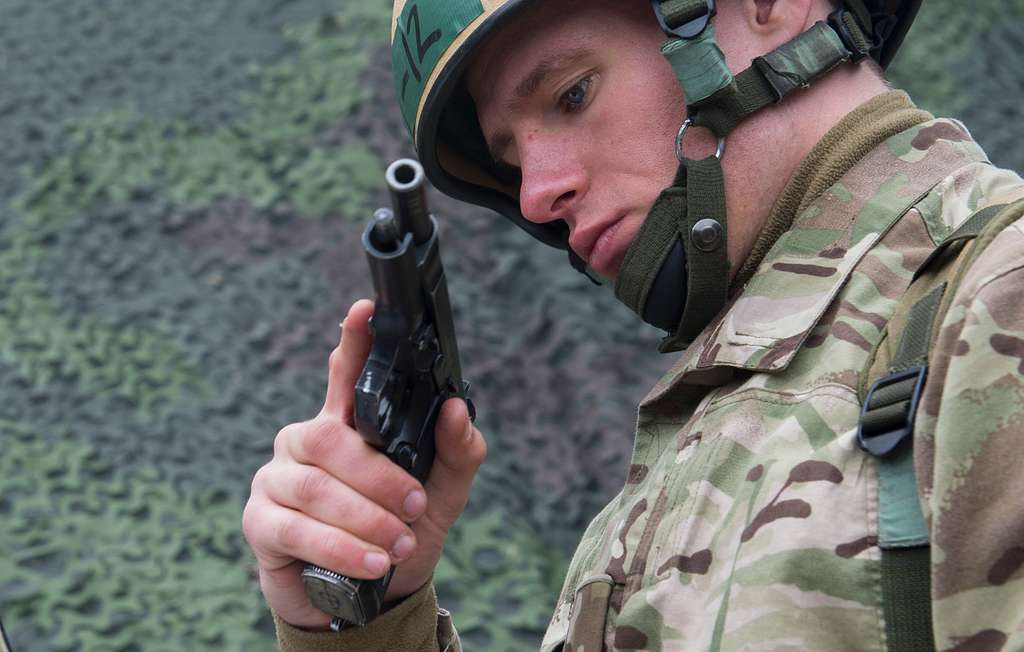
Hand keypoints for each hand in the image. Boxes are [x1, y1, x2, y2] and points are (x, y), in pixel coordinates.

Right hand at [242, 300, 486, 628]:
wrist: (371, 599)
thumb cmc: (402, 532)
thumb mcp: (442, 494)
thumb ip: (456, 452)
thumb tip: (456, 410)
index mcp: (348, 423)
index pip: (346, 373)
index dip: (354, 342)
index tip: (365, 310)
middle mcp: (306, 441)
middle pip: (331, 437)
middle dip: (379, 476)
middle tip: (415, 507)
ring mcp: (277, 479)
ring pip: (314, 487)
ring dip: (364, 518)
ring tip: (398, 544)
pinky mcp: (260, 521)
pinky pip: (294, 528)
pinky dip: (339, 547)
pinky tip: (371, 563)